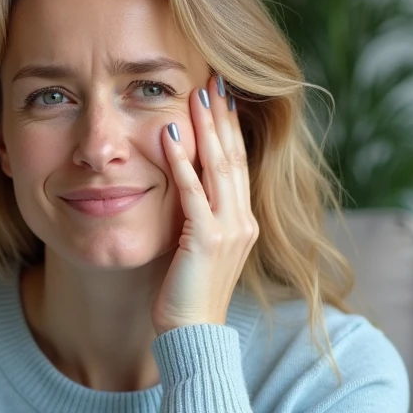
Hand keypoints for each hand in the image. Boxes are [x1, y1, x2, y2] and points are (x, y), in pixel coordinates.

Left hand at [153, 74, 258, 334]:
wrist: (193, 336)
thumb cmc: (187, 296)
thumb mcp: (198, 249)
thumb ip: (198, 218)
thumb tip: (184, 190)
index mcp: (244, 221)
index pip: (238, 162)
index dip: (230, 127)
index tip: (221, 94)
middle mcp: (243, 221)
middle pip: (234, 155)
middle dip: (222, 115)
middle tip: (213, 77)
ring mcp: (229, 230)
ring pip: (220, 167)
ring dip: (207, 127)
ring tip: (197, 92)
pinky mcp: (207, 240)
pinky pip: (193, 192)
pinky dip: (181, 161)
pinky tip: (169, 133)